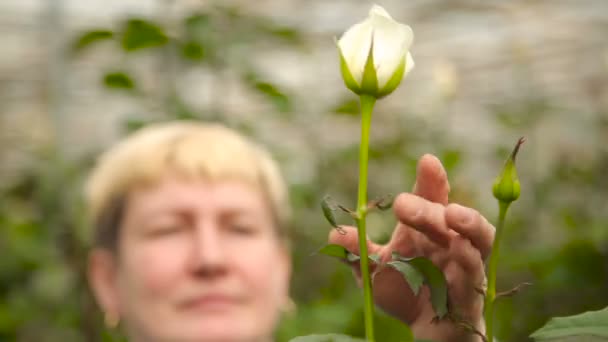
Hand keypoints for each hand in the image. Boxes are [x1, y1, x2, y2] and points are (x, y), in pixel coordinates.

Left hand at [328, 154, 494, 341]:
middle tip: (401, 205)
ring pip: (478, 238)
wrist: (425, 333)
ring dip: (468, 222)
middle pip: (446, 216)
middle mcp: (449, 242)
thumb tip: (332, 234)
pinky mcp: (472, 291)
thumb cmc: (405, 294)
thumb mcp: (374, 273)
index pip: (432, 199)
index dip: (432, 180)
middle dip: (426, 207)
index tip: (427, 161)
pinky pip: (476, 272)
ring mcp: (465, 265)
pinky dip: (469, 258)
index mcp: (426, 231)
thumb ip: (357, 253)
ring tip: (451, 214)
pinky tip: (457, 247)